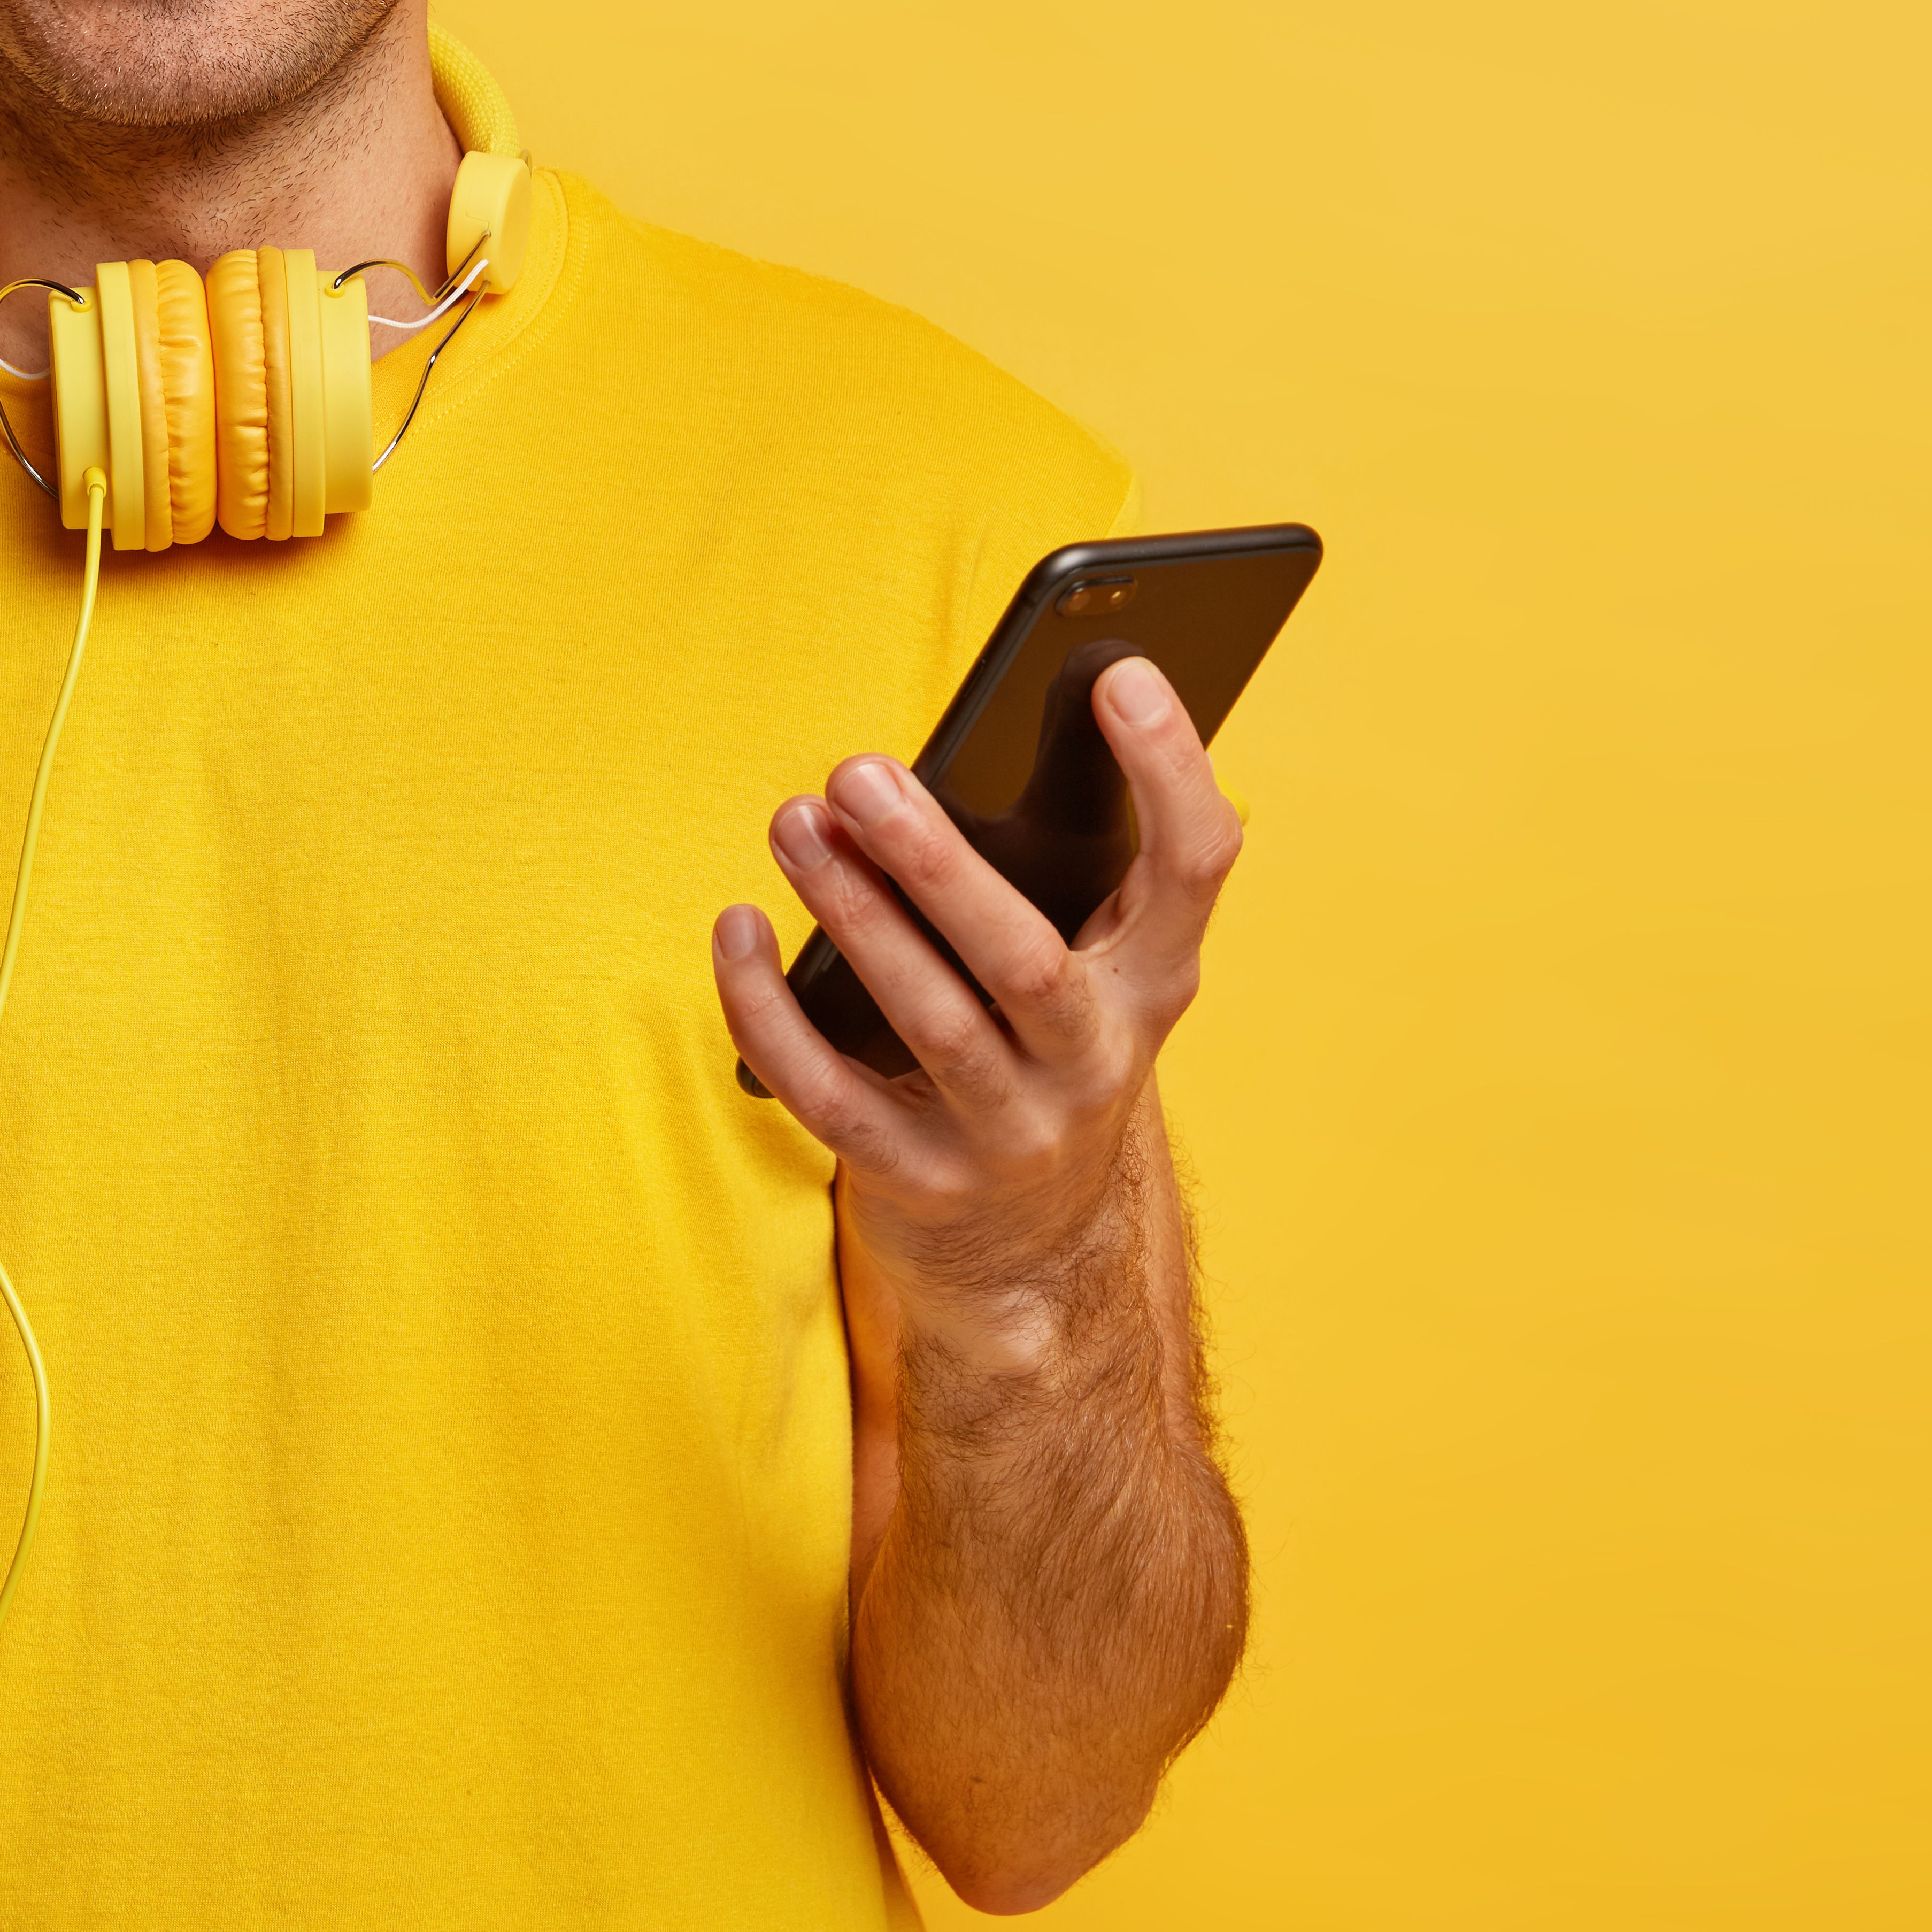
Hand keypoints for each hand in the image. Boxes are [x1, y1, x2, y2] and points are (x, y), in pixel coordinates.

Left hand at [715, 657, 1245, 1359]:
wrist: (1030, 1257)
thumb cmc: (1039, 1053)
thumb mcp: (1085, 975)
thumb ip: (1054, 879)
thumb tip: (951, 749)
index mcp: (1152, 984)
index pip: (1196, 865)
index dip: (1172, 769)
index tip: (1122, 674)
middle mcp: (1096, 1062)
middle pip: (1023, 958)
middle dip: (935, 861)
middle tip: (859, 772)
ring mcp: (1011, 1134)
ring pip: (927, 1020)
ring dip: (850, 914)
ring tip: (794, 824)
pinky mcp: (919, 1182)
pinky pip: (829, 1091)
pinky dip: (769, 1008)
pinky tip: (735, 929)